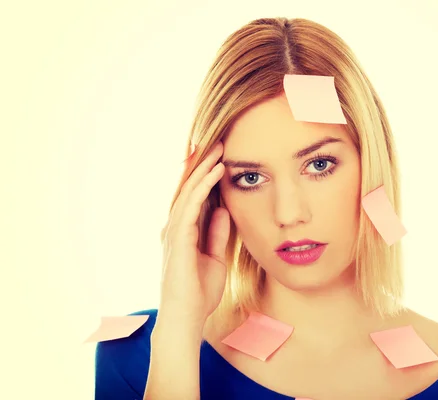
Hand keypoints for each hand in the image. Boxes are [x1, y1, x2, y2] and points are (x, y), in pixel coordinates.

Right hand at [158, 141, 229, 327]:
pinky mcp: (178, 237)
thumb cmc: (199, 293)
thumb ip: (217, 233)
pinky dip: (203, 186)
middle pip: (187, 187)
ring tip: (218, 147)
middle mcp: (174, 226)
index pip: (194, 196)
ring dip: (203, 168)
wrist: (187, 318)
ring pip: (187, 190)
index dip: (204, 174)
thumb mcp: (215, 257)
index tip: (220, 155)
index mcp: (183, 231)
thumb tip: (223, 210)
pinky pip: (191, 205)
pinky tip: (216, 172)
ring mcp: (173, 230)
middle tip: (217, 140)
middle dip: (201, 163)